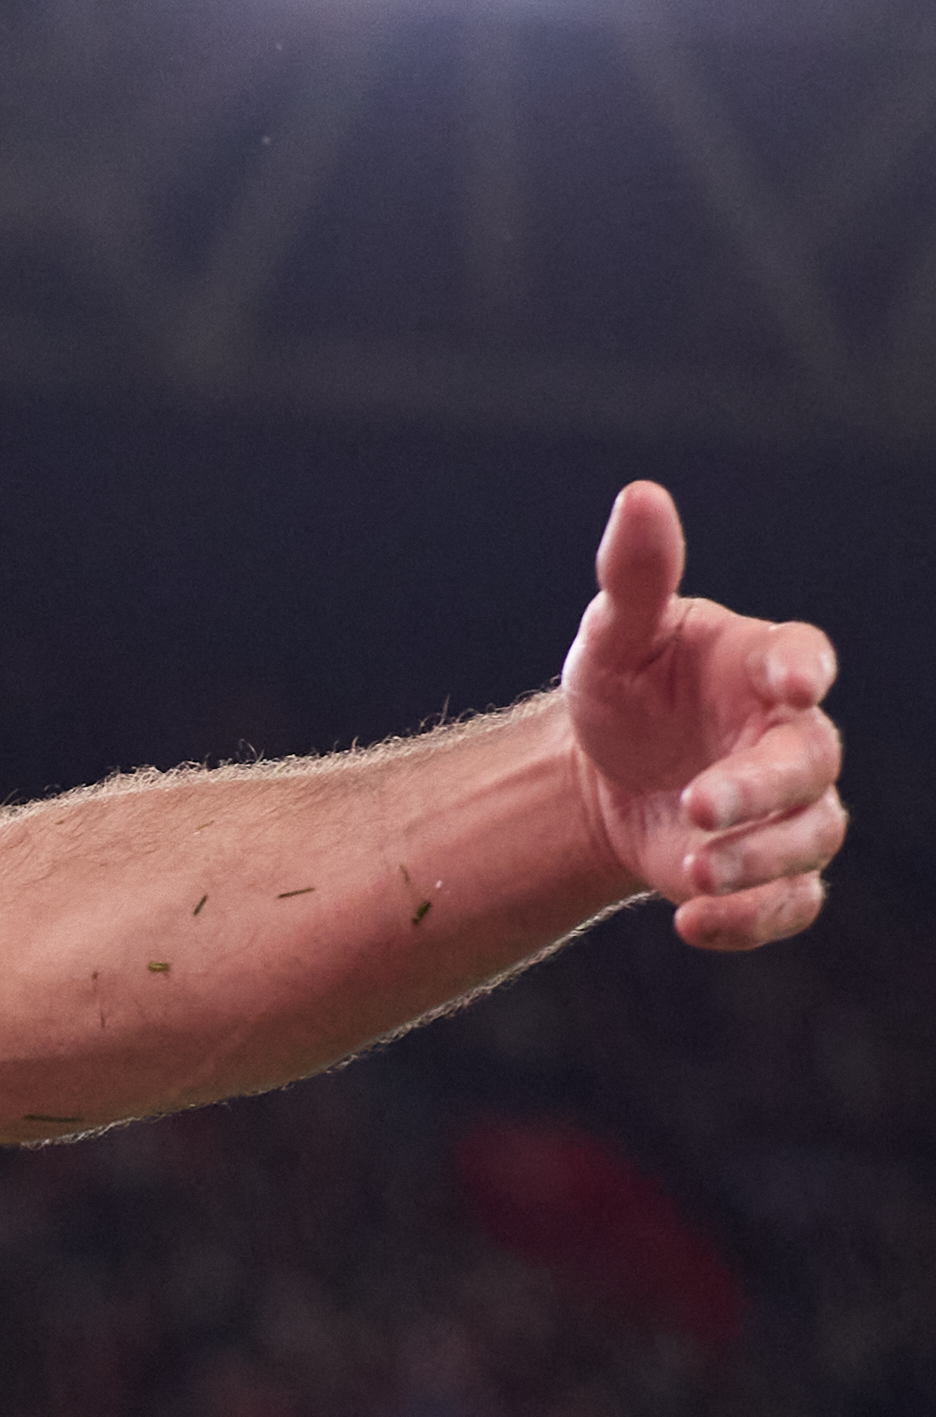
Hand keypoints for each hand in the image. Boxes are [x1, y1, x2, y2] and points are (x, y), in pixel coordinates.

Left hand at [565, 481, 843, 950]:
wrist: (606, 773)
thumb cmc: (626, 688)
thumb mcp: (615, 636)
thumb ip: (635, 577)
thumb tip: (641, 495)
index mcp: (764, 667)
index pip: (804, 658)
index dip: (802, 669)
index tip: (790, 681)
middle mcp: (791, 737)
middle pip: (808, 763)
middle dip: (760, 789)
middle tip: (699, 805)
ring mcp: (791, 809)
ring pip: (809, 839)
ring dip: (756, 859)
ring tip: (691, 866)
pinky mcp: (770, 872)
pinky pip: (790, 902)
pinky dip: (750, 919)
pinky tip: (691, 921)